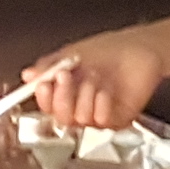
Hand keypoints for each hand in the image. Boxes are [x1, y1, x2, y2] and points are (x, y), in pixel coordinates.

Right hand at [31, 33, 164, 131]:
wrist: (141, 48)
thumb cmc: (110, 49)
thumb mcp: (73, 53)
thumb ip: (49, 65)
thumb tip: (28, 74)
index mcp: (67, 91)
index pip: (47, 104)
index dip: (43, 97)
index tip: (43, 83)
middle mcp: (80, 105)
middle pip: (60, 117)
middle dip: (61, 97)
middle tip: (66, 75)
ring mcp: (98, 114)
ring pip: (80, 118)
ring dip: (85, 95)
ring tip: (94, 77)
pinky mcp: (117, 119)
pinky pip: (101, 120)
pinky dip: (101, 104)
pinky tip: (107, 90)